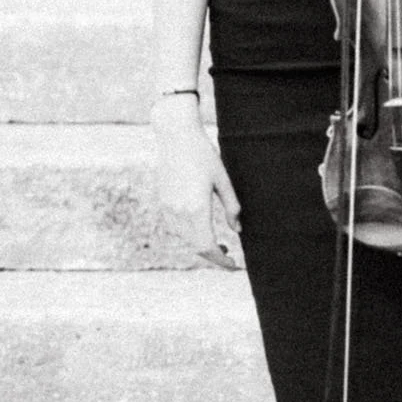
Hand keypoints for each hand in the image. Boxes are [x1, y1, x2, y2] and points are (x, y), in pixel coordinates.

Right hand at [151, 99, 242, 269]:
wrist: (175, 136)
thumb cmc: (203, 154)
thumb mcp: (223, 180)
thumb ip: (232, 207)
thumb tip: (238, 231)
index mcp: (196, 209)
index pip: (208, 247)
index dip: (222, 261)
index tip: (234, 265)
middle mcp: (179, 213)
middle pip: (196, 248)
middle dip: (213, 256)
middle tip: (229, 256)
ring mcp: (168, 208)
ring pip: (185, 240)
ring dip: (201, 246)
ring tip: (218, 244)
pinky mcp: (163, 202)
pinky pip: (175, 229)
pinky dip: (189, 235)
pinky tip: (201, 229)